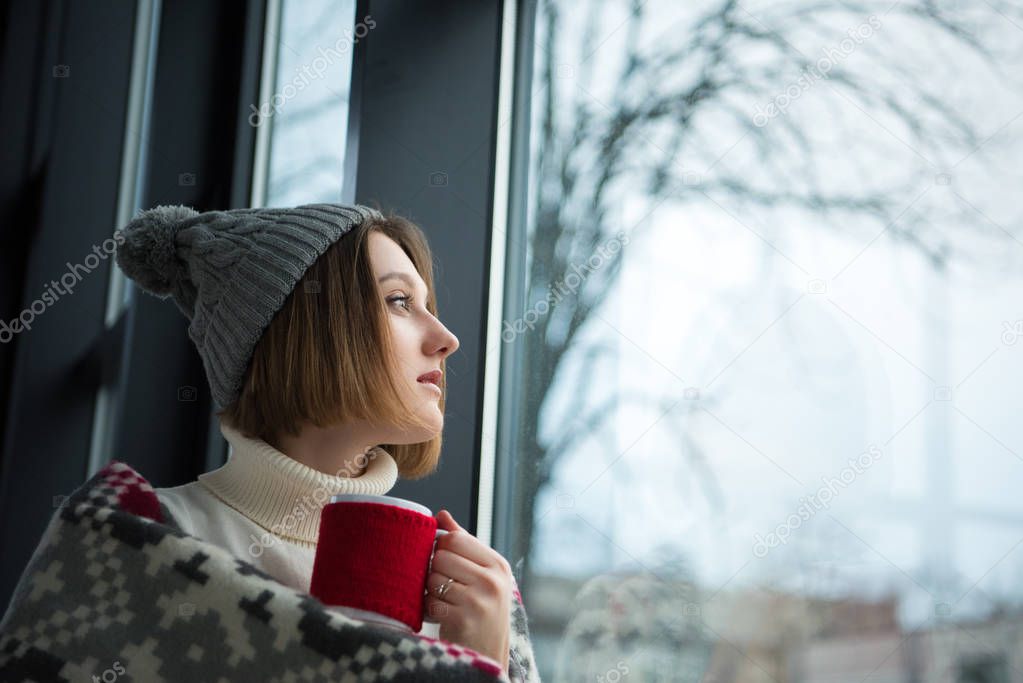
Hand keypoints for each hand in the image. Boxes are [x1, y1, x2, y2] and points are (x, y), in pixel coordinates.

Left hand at [424, 509, 511, 674]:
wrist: (487, 655)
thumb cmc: (481, 608)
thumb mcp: (481, 574)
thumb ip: (462, 543)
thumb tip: (442, 514)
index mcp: (497, 564)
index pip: (456, 538)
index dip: (441, 547)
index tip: (444, 561)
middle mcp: (492, 580)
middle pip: (441, 556)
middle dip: (435, 571)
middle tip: (445, 585)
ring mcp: (479, 600)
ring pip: (433, 579)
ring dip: (432, 591)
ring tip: (446, 602)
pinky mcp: (463, 619)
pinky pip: (431, 602)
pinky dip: (431, 609)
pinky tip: (444, 615)